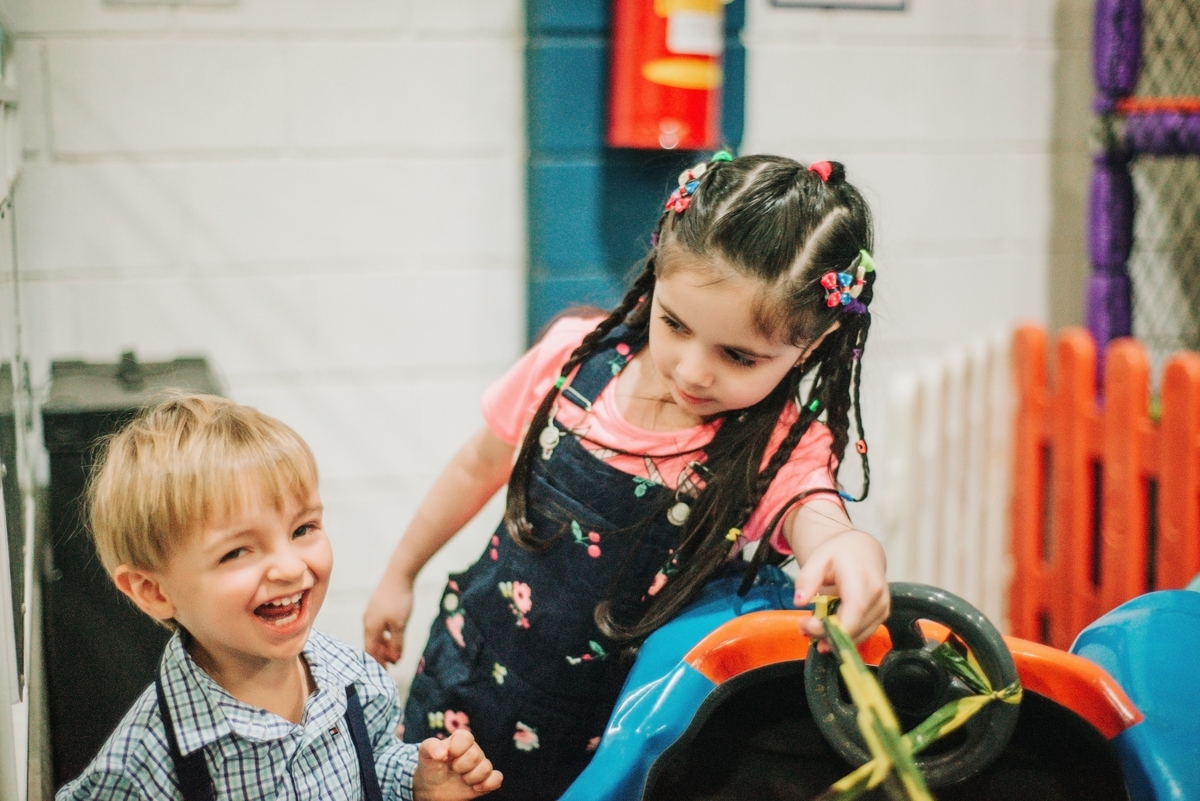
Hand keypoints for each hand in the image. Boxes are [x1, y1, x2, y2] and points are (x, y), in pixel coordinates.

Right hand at [363, 573, 413, 665]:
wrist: (398, 575)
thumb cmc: (399, 600)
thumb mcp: (400, 625)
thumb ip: (397, 643)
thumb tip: (396, 659)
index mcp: (370, 628)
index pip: (371, 652)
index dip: (377, 663)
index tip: (385, 673)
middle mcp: (367, 622)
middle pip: (372, 644)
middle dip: (381, 655)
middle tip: (391, 666)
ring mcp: (371, 613)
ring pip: (376, 635)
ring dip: (384, 645)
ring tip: (394, 653)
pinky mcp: (377, 606)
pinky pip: (378, 626)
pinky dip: (385, 634)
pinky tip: (393, 636)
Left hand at [413, 729, 502, 799]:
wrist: (433, 787)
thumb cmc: (431, 766)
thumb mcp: (425, 753)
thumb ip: (431, 747)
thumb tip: (442, 753)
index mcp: (460, 739)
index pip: (466, 737)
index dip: (456, 749)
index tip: (445, 757)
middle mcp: (474, 750)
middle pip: (475, 755)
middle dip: (461, 766)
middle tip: (453, 770)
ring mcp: (481, 765)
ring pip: (486, 768)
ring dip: (471, 778)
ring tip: (462, 779)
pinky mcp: (486, 779)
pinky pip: (497, 779)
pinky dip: (488, 784)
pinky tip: (476, 788)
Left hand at [793, 528, 889, 649]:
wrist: (862, 550)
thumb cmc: (839, 553)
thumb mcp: (818, 558)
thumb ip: (807, 579)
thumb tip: (799, 601)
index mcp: (863, 578)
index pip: (855, 610)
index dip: (832, 626)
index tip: (805, 624)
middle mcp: (878, 596)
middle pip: (854, 627)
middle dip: (826, 634)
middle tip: (803, 626)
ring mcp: (883, 608)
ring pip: (858, 635)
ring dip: (833, 638)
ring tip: (811, 626)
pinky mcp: (881, 616)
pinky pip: (862, 634)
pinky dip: (843, 636)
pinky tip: (826, 629)